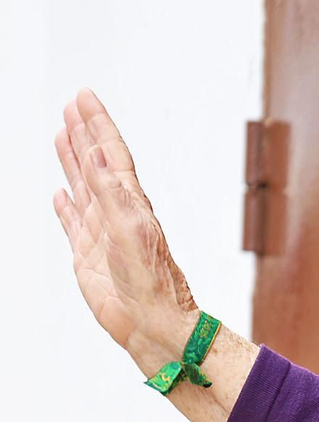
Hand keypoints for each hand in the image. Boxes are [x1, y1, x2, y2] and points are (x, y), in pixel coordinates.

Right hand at [52, 88, 197, 361]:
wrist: (155, 324)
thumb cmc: (152, 284)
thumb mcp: (132, 232)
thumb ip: (114, 194)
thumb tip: (101, 155)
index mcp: (130, 203)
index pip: (111, 153)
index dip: (97, 124)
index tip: (84, 97)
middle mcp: (116, 213)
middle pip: (96, 162)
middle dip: (84, 132)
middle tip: (72, 105)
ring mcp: (101, 233)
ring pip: (82, 186)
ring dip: (72, 160)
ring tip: (63, 134)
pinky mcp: (88, 255)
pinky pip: (73, 221)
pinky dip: (65, 205)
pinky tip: (60, 194)